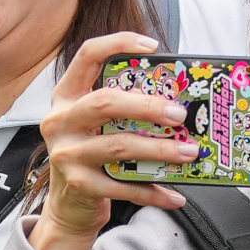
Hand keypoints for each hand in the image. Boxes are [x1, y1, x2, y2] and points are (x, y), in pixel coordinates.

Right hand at [33, 31, 190, 249]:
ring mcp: (67, 153)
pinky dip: (152, 191)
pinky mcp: (79, 185)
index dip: (118, 44)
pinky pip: (123, 186)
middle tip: (179, 114)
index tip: (152, 46)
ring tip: (188, 152)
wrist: (68, 205)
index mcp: (67, 96)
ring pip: (118, 146)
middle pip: (105, 102)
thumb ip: (123, 106)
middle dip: (147, 106)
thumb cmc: (91, 153)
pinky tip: (174, 195)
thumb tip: (176, 98)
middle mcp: (61, 121)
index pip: (87, 56)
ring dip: (159, 150)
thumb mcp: (96, 124)